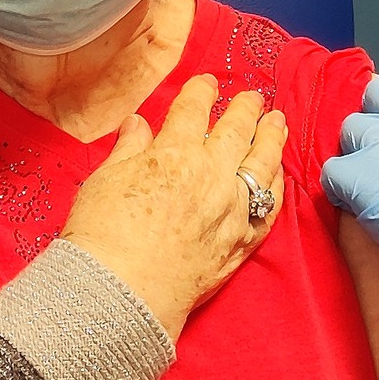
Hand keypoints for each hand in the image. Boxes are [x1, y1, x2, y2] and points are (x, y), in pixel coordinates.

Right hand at [62, 76, 286, 337]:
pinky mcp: (242, 242)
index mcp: (175, 154)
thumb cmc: (101, 237)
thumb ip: (128, 148)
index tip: (207, 83)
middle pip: (236, 131)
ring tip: (277, 122)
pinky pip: (270, 207)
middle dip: (245, 109)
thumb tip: (137, 123)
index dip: (201, 92)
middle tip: (252, 97)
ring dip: (271, 138)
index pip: (193, 111)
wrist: (120, 297)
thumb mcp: (105, 181)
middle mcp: (212, 176)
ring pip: (262, 164)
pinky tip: (277, 175)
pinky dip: (276, 186)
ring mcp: (233, 210)